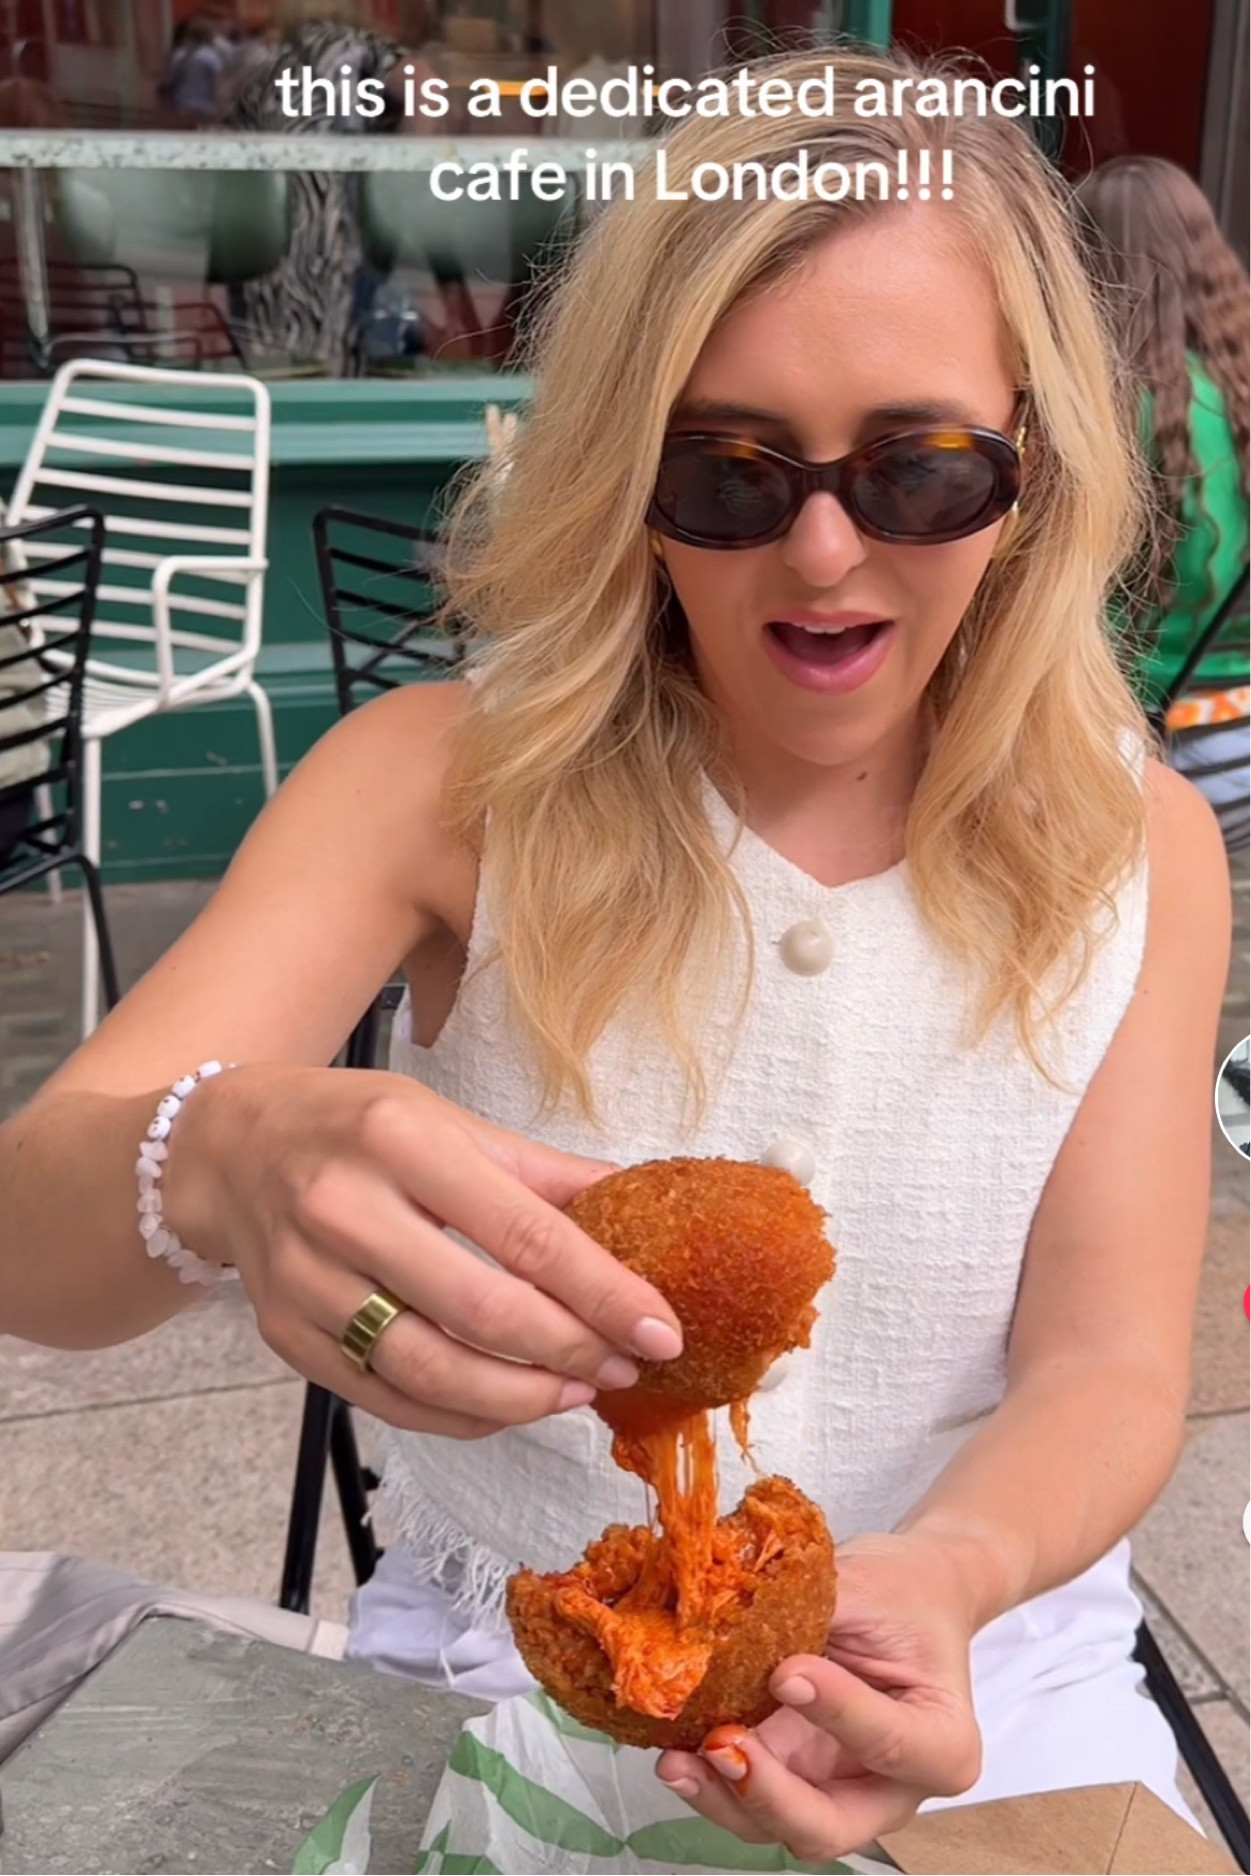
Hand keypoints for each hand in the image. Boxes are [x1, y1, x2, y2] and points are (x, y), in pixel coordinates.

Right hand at [162, 1063, 682, 1436]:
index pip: (525, 1235)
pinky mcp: (287, 1334)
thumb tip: (640, 1207)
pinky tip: (508, 1406)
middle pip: (482, 1311)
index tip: (660, 1331)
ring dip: (519, 1398)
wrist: (230, 1146)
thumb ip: (544, 1175)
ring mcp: (306, 1280)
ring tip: (576, 1392)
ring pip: (431, 1370)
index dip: (603, 1293)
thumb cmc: (356, 1127)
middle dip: (571, 1352)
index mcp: (402, 1141)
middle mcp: (345, 1209)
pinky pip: (388, 1398)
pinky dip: (460, 1415)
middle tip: (626, 1367)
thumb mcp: (451, 1122)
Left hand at [655, 1531, 982, 1862]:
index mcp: (941, 1743)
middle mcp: (890, 1788)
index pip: (892, 1745)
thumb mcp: (874, 1588)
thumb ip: (816, 1608)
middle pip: (830, 1825)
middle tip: (724, 1746)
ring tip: (677, 1758)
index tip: (787, 1673)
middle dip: (769, 1796)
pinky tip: (675, 1746)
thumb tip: (735, 1608)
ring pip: (777, 1826)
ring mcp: (835, 1790)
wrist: (902, 1597)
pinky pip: (747, 1796)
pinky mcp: (790, 1776)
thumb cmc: (902, 1594)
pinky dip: (709, 1779)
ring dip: (722, 1798)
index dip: (838, 1714)